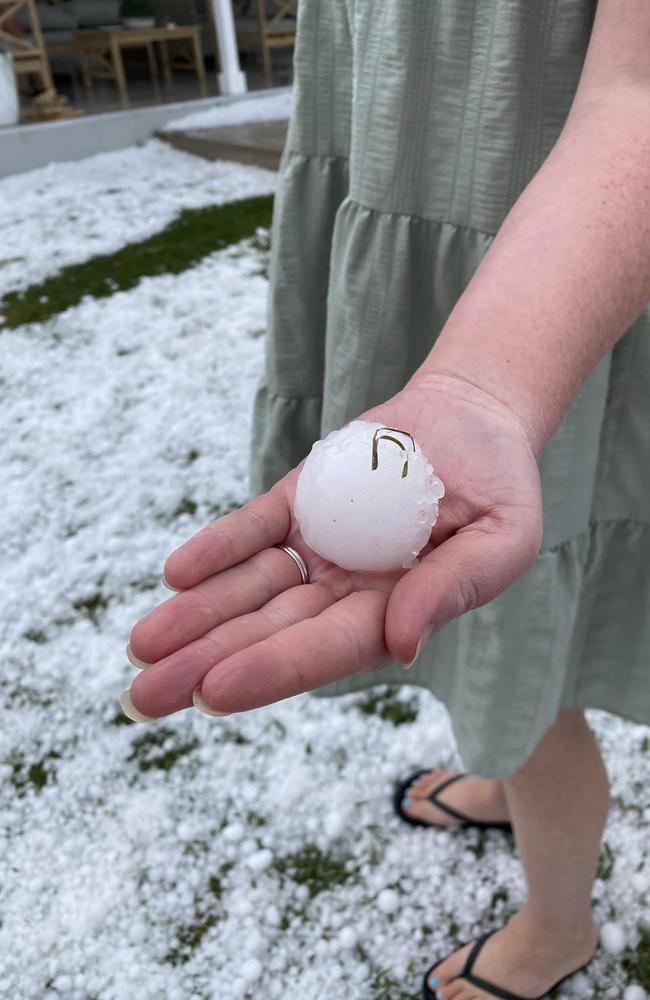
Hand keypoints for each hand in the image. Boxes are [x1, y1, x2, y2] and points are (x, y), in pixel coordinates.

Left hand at [125, 373, 541, 719]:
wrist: (471, 418)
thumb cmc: (499, 486)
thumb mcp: (500, 537)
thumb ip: (454, 588)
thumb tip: (402, 642)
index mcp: (394, 613)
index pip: (327, 648)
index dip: (274, 668)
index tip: (215, 691)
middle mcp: (345, 592)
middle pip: (270, 631)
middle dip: (208, 662)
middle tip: (143, 697)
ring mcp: (317, 548)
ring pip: (248, 588)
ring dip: (194, 616)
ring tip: (141, 647)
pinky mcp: (297, 504)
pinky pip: (252, 529)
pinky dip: (216, 548)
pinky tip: (177, 574)